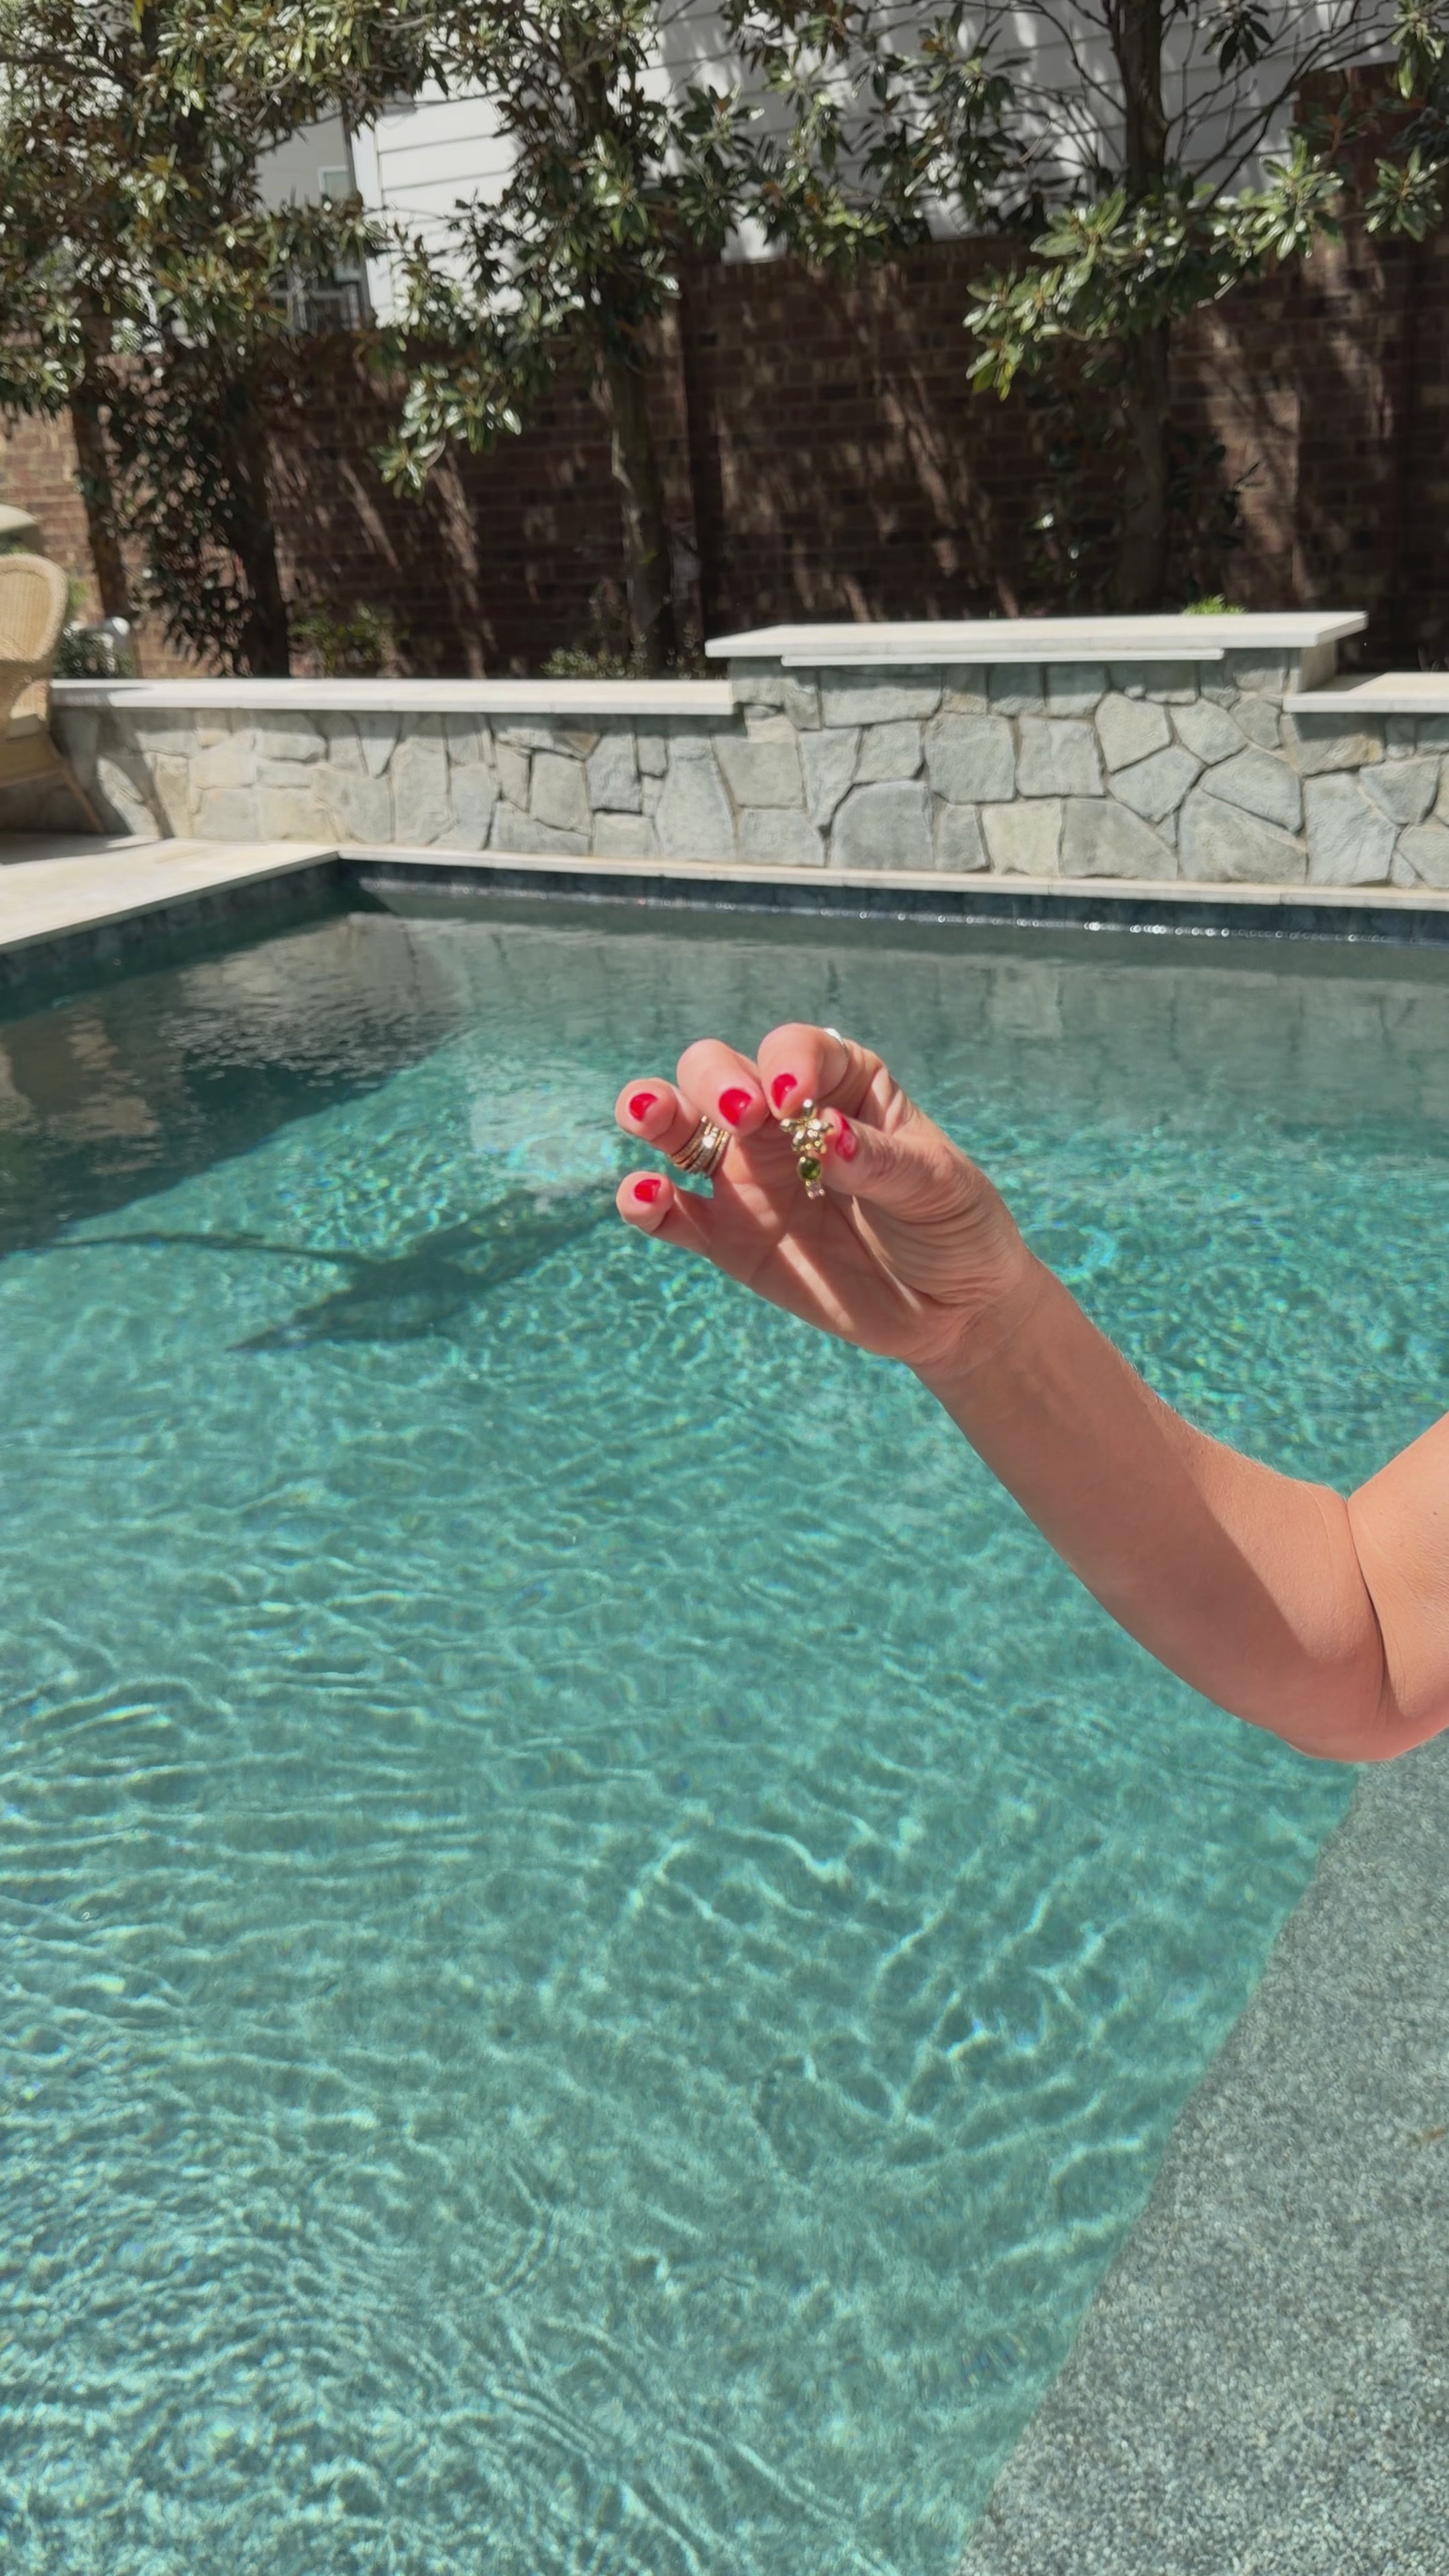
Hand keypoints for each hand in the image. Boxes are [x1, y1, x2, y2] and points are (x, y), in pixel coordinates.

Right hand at [613, 1022, 1035, 1375]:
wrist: (952, 1309)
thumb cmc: (953, 1226)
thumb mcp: (936, 1186)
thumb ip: (878, 1161)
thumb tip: (827, 1138)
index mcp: (840, 1085)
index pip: (796, 1050)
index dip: (787, 1065)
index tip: (797, 1103)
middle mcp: (780, 1121)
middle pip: (718, 1072)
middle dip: (716, 1081)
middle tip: (744, 1116)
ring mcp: (748, 1177)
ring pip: (678, 1130)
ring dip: (654, 1112)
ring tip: (648, 1115)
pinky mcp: (728, 1237)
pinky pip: (673, 1214)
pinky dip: (646, 1202)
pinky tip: (642, 1195)